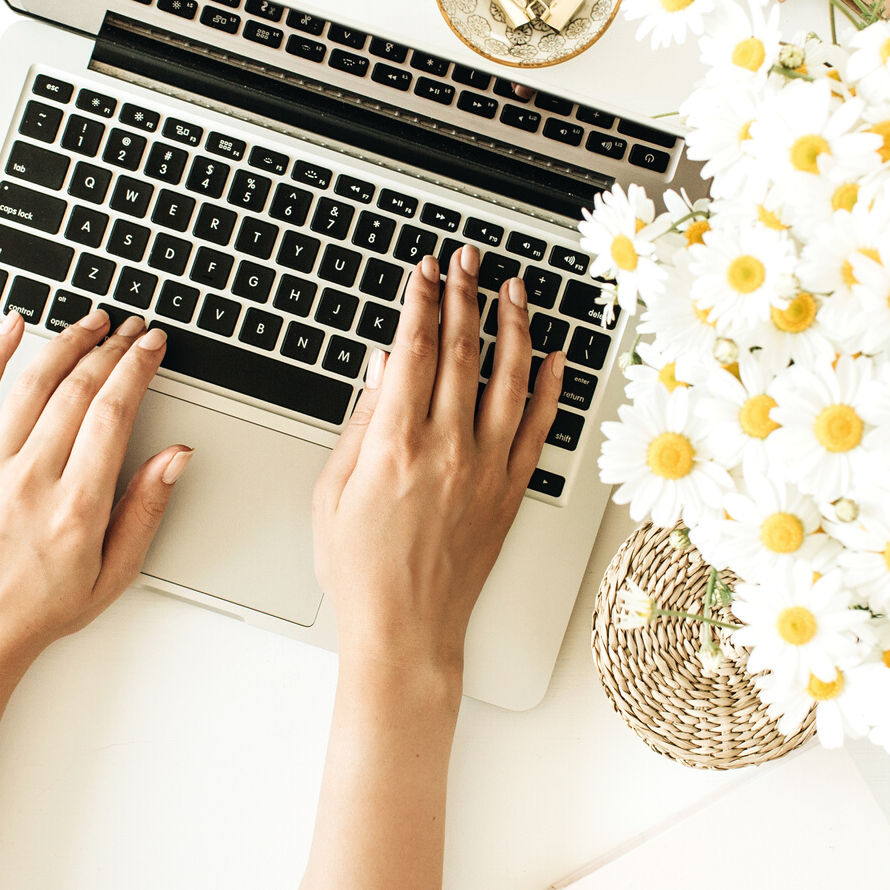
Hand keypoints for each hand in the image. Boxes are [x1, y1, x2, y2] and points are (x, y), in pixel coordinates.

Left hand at [0, 309, 191, 684]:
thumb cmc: (43, 607)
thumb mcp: (114, 573)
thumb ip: (146, 509)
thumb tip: (176, 457)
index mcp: (75, 507)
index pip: (113, 413)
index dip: (137, 368)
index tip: (153, 346)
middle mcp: (31, 479)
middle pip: (78, 389)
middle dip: (112, 349)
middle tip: (133, 330)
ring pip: (33, 382)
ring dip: (67, 342)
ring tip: (93, 322)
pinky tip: (12, 326)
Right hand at [312, 246, 563, 678]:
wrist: (404, 628)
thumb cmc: (360, 568)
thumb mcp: (334, 489)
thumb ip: (361, 421)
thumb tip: (383, 367)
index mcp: (396, 446)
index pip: (415, 351)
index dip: (420, 302)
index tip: (423, 272)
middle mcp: (447, 451)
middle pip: (463, 353)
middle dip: (464, 296)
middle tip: (466, 260)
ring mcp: (485, 470)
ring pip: (509, 380)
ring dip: (512, 326)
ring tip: (512, 289)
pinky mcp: (510, 492)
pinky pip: (539, 429)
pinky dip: (550, 389)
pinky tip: (555, 357)